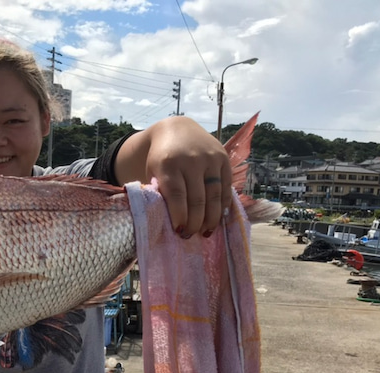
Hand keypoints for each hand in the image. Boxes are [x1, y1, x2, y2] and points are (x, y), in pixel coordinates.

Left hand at [116, 116, 232, 236]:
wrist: (178, 129)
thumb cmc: (162, 158)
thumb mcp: (154, 171)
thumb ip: (160, 192)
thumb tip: (169, 221)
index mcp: (169, 163)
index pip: (176, 195)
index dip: (179, 216)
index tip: (179, 232)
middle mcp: (192, 159)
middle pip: (197, 198)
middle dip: (195, 222)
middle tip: (191, 236)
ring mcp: (210, 158)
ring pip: (214, 195)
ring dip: (211, 218)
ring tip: (206, 232)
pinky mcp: (224, 159)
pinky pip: (226, 187)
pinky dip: (222, 205)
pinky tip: (218, 217)